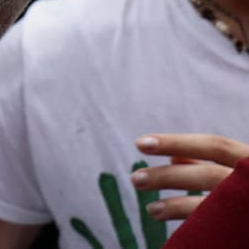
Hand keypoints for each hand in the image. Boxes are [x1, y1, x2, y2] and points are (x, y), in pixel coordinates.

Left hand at [133, 133, 248, 221]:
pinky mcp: (248, 229)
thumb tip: (173, 160)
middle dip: (169, 176)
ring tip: (151, 209)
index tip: (140, 144)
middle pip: (209, 175)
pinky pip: (219, 227)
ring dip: (176, 206)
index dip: (176, 143)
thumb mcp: (244, 172)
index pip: (215, 146)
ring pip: (213, 205)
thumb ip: (215, 163)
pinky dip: (193, 224)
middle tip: (135, 179)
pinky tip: (170, 224)